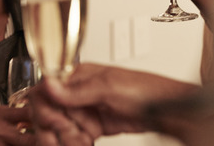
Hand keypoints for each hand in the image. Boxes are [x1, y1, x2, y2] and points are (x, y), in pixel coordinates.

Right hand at [28, 63, 198, 144]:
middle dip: (58, 127)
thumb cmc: (146, 90)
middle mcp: (79, 91)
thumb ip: (78, 89)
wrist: (167, 111)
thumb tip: (49, 84)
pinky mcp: (94, 124)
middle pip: (51, 111)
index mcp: (78, 75)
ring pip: (61, 125)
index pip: (46, 91)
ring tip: (82, 140)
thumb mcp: (109, 87)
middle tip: (73, 135)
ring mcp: (87, 108)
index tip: (56, 123)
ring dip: (67, 137)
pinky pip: (75, 134)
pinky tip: (84, 142)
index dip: (46, 109)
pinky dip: (76, 141)